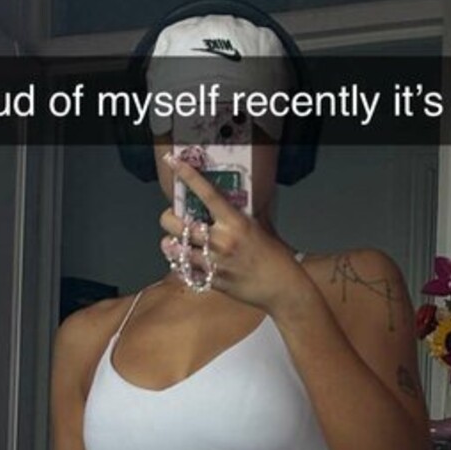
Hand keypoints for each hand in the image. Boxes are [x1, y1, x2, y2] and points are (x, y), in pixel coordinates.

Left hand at [159, 155, 310, 317]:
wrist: (282, 287)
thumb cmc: (274, 257)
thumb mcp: (257, 228)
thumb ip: (235, 217)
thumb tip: (220, 203)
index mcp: (235, 222)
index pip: (206, 194)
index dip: (187, 176)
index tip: (173, 162)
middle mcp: (222, 241)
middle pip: (177, 224)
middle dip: (168, 218)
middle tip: (173, 219)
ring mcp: (215, 263)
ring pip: (174, 249)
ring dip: (170, 244)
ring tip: (174, 242)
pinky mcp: (212, 281)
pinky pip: (184, 270)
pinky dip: (180, 264)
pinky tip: (185, 260)